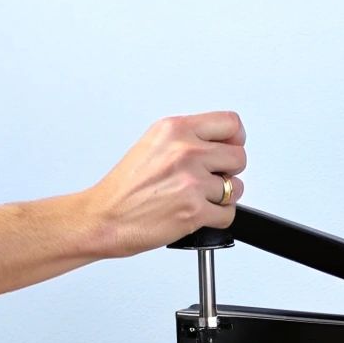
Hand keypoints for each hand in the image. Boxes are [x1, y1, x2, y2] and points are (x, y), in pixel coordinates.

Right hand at [77, 111, 246, 257]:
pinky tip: (197, 214)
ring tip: (200, 198)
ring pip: (236, 188)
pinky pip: (228, 214)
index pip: (230, 123)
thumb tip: (220, 144)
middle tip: (211, 179)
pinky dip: (217, 218)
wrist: (105, 217)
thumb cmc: (124, 188)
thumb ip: (186, 139)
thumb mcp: (153, 145)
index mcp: (175, 130)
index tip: (230, 148)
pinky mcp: (195, 211)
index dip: (235, 139)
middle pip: (239, 156)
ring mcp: (192, 181)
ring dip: (223, 197)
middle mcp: (185, 151)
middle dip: (229, 171)